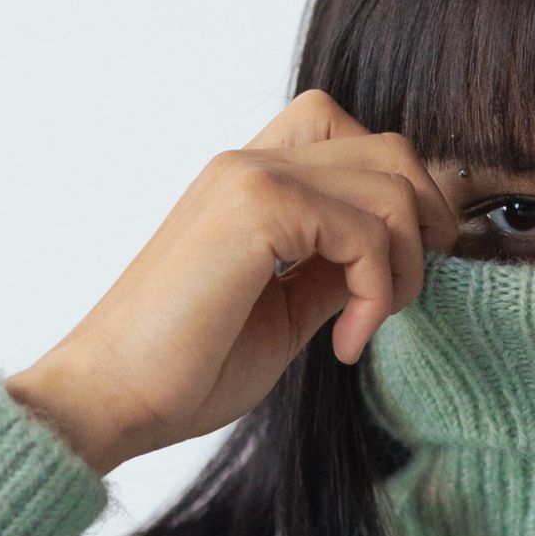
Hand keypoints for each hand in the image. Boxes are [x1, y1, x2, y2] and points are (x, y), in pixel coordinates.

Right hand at [3, 90, 459, 473]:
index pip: (354, 138)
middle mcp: (250, 162)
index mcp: (251, 181)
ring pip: (392, 185)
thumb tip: (393, 259)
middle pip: (390, 149)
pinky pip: (366, 231)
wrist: (109, 397)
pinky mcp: (255, 207)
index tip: (398, 275)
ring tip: (365, 327)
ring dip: (403, 267)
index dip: (402, 198)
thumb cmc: (184, 370)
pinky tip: (344, 346)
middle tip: (402, 297)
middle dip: (425, 225)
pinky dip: (376, 293)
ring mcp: (250, 176)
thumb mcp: (286, 314)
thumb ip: (334, 273)